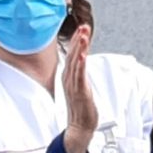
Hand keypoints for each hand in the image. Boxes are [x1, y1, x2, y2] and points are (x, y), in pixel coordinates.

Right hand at [62, 23, 98, 152]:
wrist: (79, 126)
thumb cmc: (81, 108)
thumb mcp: (80, 86)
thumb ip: (80, 74)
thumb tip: (82, 63)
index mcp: (68, 76)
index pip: (73, 54)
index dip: (77, 41)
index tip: (82, 28)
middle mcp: (69, 78)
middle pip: (73, 55)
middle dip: (78, 39)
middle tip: (83, 26)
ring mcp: (73, 85)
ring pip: (76, 62)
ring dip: (80, 47)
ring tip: (83, 35)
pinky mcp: (79, 91)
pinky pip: (79, 75)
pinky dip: (81, 63)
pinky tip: (83, 54)